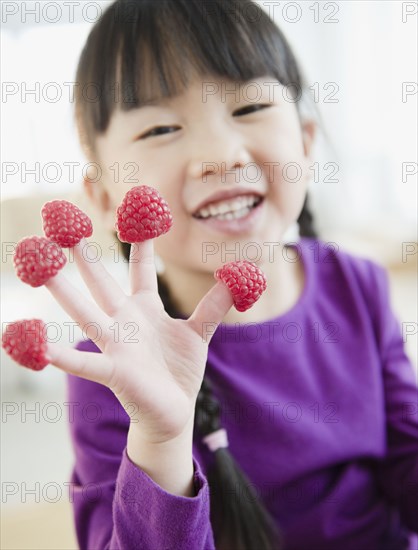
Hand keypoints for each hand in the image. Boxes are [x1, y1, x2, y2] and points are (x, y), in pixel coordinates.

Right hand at [45, 238, 233, 444]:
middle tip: (61, 223)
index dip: (140, 239)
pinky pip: (85, 364)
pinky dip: (62, 357)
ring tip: (39, 267)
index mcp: (145, 308)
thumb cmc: (179, 371)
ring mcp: (116, 346)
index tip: (138, 209)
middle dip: (83, 254)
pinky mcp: (115, 373)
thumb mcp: (199, 331)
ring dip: (62, 291)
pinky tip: (37, 349)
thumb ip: (215, 304)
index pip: (141, 267)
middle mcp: (124, 322)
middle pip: (101, 282)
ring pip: (86, 313)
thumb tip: (241, 275)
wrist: (172, 412)